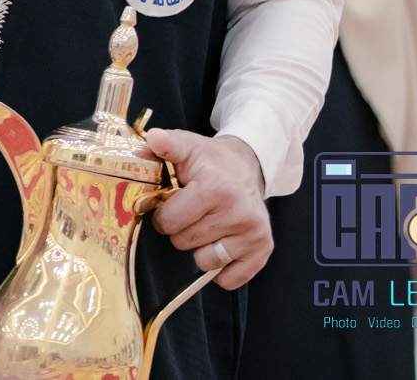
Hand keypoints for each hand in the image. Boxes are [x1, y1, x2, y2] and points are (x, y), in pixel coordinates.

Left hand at [144, 129, 271, 287]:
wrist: (247, 166)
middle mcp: (239, 213)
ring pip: (205, 262)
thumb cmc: (210, 160)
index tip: (171, 204)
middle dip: (180, 229)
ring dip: (199, 248)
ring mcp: (253, 234)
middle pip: (185, 242)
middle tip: (191, 212)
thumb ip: (165, 144)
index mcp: (216, 189)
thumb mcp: (186, 146)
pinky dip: (220, 268)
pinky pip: (230, 279)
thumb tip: (153, 137)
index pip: (171, 222)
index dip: (164, 215)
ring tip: (206, 225)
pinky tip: (220, 243)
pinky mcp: (263, 250)